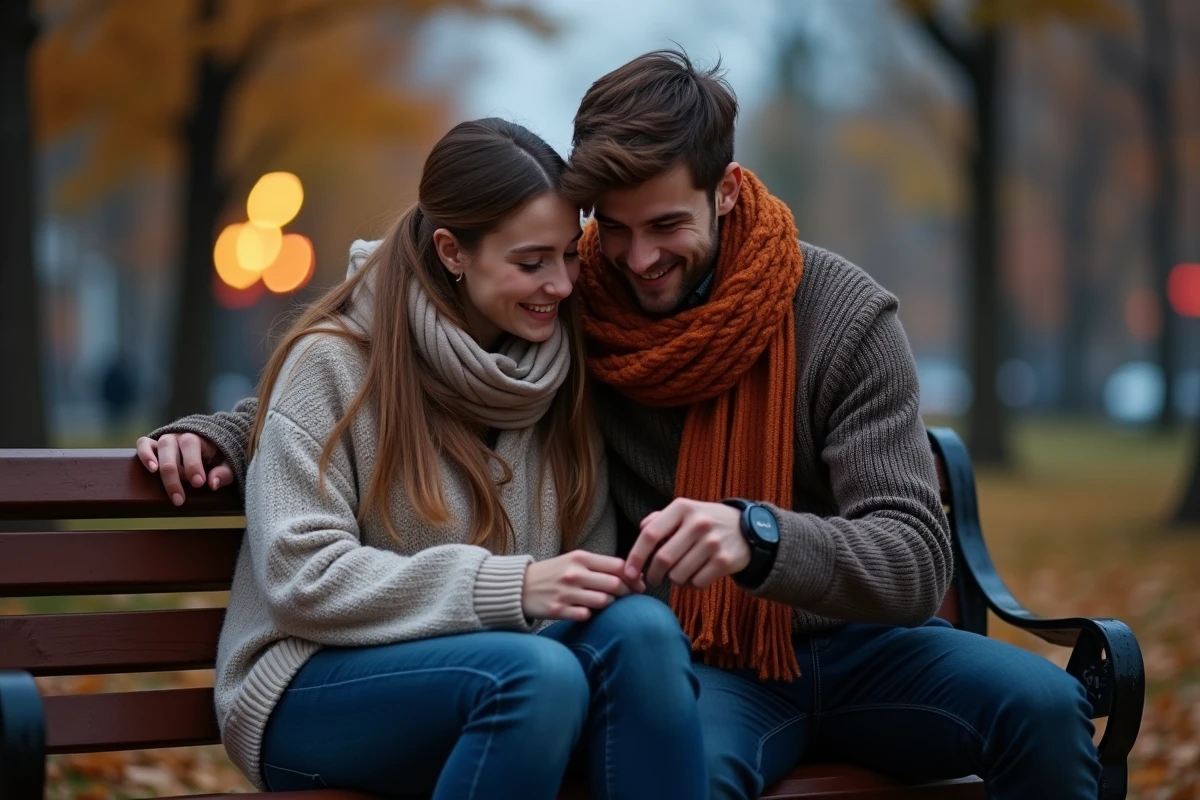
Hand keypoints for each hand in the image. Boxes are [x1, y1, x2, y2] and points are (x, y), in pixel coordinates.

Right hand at [136, 433, 232, 506]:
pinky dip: (144, 454)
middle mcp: (180, 436)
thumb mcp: (227, 464)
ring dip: (161, 466)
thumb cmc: (218, 457)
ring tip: (163, 482)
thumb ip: (224, 472)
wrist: (208, 444)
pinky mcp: (154, 444)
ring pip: (160, 447)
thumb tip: (213, 484)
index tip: (198, 483)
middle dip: (175, 475)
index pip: (192, 445)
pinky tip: (151, 469)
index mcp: (200, 437)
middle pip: (172, 449)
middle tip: (180, 498)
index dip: (193, 464)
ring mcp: (166, 439)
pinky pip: (144, 443)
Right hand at [522, 550, 645, 621]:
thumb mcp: (574, 561)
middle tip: (630, 598)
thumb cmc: (553, 573)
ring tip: (608, 604)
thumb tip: (631, 574)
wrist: (518, 586)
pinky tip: (588, 612)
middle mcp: (574, 574)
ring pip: (603, 601)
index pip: (618, 566)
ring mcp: (566, 593)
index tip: (639, 585)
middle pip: (615, 584)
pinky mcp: (558, 610)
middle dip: (627, 592)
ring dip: (610, 604)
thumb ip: (599, 566)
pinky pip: (585, 616)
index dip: (634, 577)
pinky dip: (590, 615)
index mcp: (580, 558)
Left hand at [625, 499, 750, 589]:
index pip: (650, 534)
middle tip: (652, 579)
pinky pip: (697, 583)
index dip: (636, 556)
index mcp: (682, 508)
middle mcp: (698, 523)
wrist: (747, 529)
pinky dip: (691, 584)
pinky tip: (696, 575)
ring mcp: (712, 542)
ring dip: (674, 580)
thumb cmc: (705, 522)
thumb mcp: (684, 511)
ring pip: (678, 575)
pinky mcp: (724, 561)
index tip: (629, 573)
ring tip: (679, 573)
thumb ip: (659, 519)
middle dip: (653, 575)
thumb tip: (641, 531)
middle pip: (663, 559)